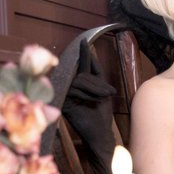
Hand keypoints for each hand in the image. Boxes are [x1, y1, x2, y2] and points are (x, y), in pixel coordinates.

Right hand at [61, 39, 117, 173]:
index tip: (84, 41)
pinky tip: (96, 100)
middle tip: (109, 92)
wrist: (100, 133)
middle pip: (80, 73)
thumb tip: (90, 51)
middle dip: (96, 81)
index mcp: (78, 84)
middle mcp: (69, 88)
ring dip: (94, 88)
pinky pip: (74, 89)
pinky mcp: (63, 103)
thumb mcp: (102, 89)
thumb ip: (96, 72)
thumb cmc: (101, 114)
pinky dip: (87, 93)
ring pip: (78, 81)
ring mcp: (64, 95)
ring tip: (105, 97)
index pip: (80, 66)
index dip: (83, 54)